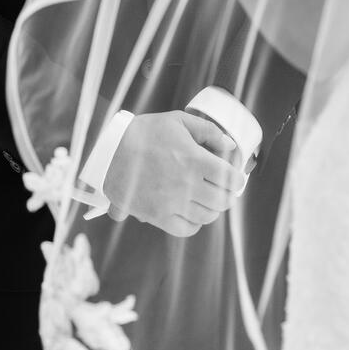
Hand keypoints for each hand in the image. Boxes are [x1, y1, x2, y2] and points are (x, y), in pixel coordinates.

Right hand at [103, 110, 245, 236]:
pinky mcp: (158, 217)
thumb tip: (230, 146)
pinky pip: (187, 229)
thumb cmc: (145, 133)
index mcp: (193, 160)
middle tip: (225, 188)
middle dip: (228, 194)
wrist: (111, 153)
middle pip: (222, 200)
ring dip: (213, 208)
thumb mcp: (178, 121)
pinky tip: (192, 211)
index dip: (237, 178)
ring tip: (208, 198)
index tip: (236, 176)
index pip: (229, 178)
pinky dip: (195, 223)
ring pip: (207, 217)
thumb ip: (208, 131)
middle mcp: (185, 185)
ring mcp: (171, 204)